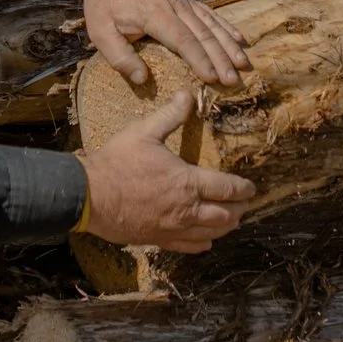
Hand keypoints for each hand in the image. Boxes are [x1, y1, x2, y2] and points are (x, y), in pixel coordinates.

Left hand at [55, 0, 252, 87]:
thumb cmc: (102, 2)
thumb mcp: (99, 31)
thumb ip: (120, 57)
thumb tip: (142, 80)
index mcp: (154, 12)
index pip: (183, 40)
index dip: (199, 60)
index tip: (212, 79)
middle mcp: (174, 4)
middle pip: (203, 33)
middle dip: (221, 58)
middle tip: (234, 81)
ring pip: (211, 22)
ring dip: (228, 44)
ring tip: (243, 64)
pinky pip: (209, 12)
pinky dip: (226, 26)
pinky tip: (239, 39)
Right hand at [78, 92, 256, 251]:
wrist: (90, 196)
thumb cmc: (117, 162)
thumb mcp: (144, 132)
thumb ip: (169, 115)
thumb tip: (188, 94)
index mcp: (187, 182)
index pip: (227, 188)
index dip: (243, 189)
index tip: (252, 188)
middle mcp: (186, 210)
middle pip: (225, 215)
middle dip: (239, 210)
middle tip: (245, 205)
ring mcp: (173, 228)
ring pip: (210, 234)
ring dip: (225, 227)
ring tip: (232, 222)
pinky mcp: (158, 239)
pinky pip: (188, 247)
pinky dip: (203, 244)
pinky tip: (206, 242)